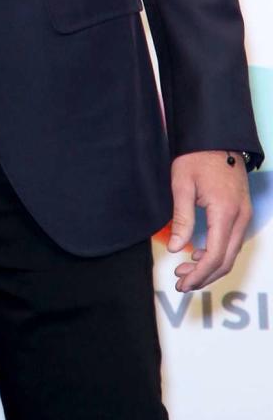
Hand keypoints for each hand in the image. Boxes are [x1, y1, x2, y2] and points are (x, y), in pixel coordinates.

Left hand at [167, 150, 251, 291]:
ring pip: (231, 253)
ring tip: (184, 270)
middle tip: (180, 282)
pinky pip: (233, 241)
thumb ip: (181, 219)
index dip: (199, 274)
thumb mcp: (182, 185)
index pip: (215, 255)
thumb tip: (175, 248)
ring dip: (210, 266)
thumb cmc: (196, 157)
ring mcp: (245, 215)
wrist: (216, 137)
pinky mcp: (242, 212)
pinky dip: (217, 253)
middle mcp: (241, 217)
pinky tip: (198, 254)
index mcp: (225, 212)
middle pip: (226, 260)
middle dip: (203, 276)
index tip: (181, 282)